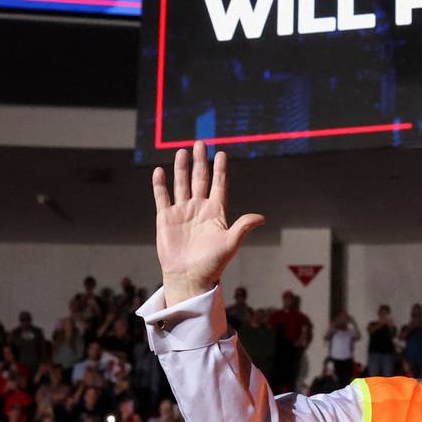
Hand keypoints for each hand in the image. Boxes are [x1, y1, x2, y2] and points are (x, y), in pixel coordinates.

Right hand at [153, 142, 264, 305]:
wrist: (189, 278)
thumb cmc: (212, 264)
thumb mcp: (230, 243)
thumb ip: (243, 227)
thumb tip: (261, 218)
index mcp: (216, 212)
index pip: (219, 185)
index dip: (220, 170)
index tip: (221, 153)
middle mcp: (199, 208)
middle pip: (200, 179)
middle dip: (200, 161)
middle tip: (200, 143)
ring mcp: (182, 212)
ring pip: (181, 184)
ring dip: (181, 168)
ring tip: (182, 151)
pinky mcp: (165, 219)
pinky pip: (162, 197)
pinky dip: (160, 185)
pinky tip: (159, 171)